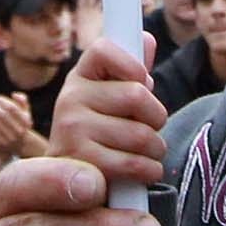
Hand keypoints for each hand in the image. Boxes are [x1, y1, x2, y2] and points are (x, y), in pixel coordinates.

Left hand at [0, 92, 42, 162]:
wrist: (19, 143)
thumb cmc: (20, 121)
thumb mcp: (25, 111)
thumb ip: (22, 100)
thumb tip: (14, 95)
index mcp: (26, 121)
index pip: (13, 109)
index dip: (4, 102)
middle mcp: (19, 131)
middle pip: (3, 116)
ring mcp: (10, 138)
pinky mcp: (2, 143)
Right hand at [48, 40, 166, 189]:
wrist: (70, 185)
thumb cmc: (101, 134)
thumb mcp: (112, 99)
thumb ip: (131, 71)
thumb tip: (146, 40)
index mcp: (79, 77)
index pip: (104, 48)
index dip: (132, 65)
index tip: (142, 82)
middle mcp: (68, 99)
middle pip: (137, 94)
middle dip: (156, 117)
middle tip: (150, 129)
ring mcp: (71, 130)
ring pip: (142, 134)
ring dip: (156, 150)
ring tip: (146, 153)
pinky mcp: (83, 163)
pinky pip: (135, 163)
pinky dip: (150, 171)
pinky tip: (142, 171)